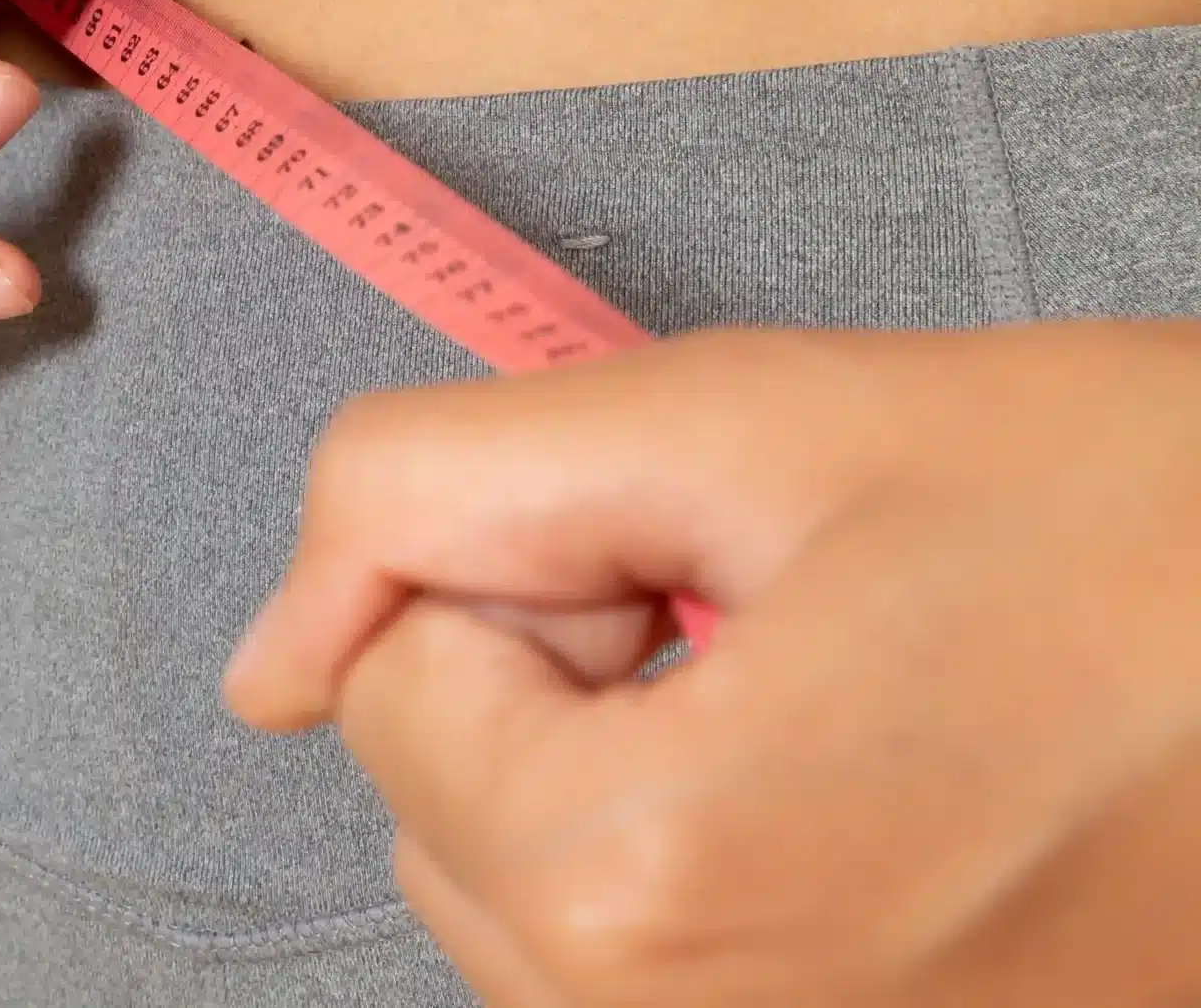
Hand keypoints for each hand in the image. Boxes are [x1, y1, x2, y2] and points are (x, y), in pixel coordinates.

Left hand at [225, 323, 1200, 1007]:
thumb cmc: (1143, 524)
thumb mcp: (756, 422)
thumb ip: (436, 495)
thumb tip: (261, 663)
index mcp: (640, 882)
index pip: (380, 684)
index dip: (531, 570)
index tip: (722, 556)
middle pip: (449, 811)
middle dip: (566, 684)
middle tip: (805, 625)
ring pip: (538, 903)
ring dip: (641, 779)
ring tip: (866, 714)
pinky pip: (659, 979)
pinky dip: (710, 877)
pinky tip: (885, 810)